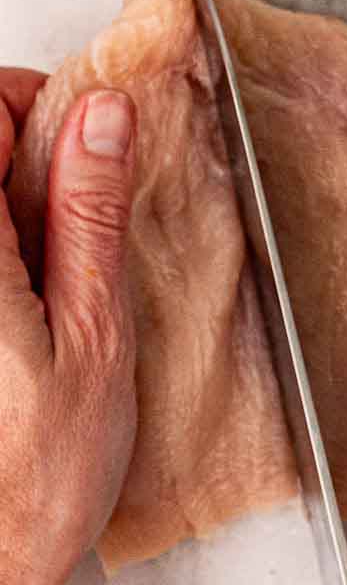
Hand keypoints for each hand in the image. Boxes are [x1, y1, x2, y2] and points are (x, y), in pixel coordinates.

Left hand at [0, 69, 138, 584]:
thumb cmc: (34, 477)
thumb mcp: (95, 332)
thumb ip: (89, 214)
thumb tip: (98, 118)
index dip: (32, 107)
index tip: (79, 142)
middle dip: (24, 163)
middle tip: (76, 219)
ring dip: (14, 216)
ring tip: (55, 276)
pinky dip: (7, 264)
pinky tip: (27, 311)